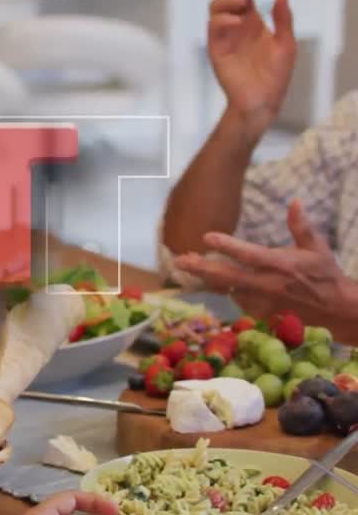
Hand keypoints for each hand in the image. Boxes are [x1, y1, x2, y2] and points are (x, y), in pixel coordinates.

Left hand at [172, 200, 357, 326]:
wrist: (334, 309)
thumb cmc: (324, 273)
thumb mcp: (316, 247)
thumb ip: (301, 226)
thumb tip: (294, 201)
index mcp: (281, 265)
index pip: (249, 255)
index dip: (227, 246)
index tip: (206, 236)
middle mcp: (268, 284)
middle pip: (228, 276)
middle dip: (201, 267)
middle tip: (179, 259)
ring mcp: (262, 301)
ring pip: (227, 288)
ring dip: (206, 278)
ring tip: (185, 266)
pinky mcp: (260, 313)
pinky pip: (236, 299)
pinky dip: (224, 289)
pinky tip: (211, 279)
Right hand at [207, 0, 296, 134]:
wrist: (263, 99)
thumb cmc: (276, 75)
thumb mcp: (286, 43)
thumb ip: (283, 19)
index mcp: (252, 23)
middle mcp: (236, 27)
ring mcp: (224, 37)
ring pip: (214, 9)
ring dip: (226, 0)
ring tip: (242, 3)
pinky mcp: (216, 49)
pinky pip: (212, 28)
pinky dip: (222, 19)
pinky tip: (236, 21)